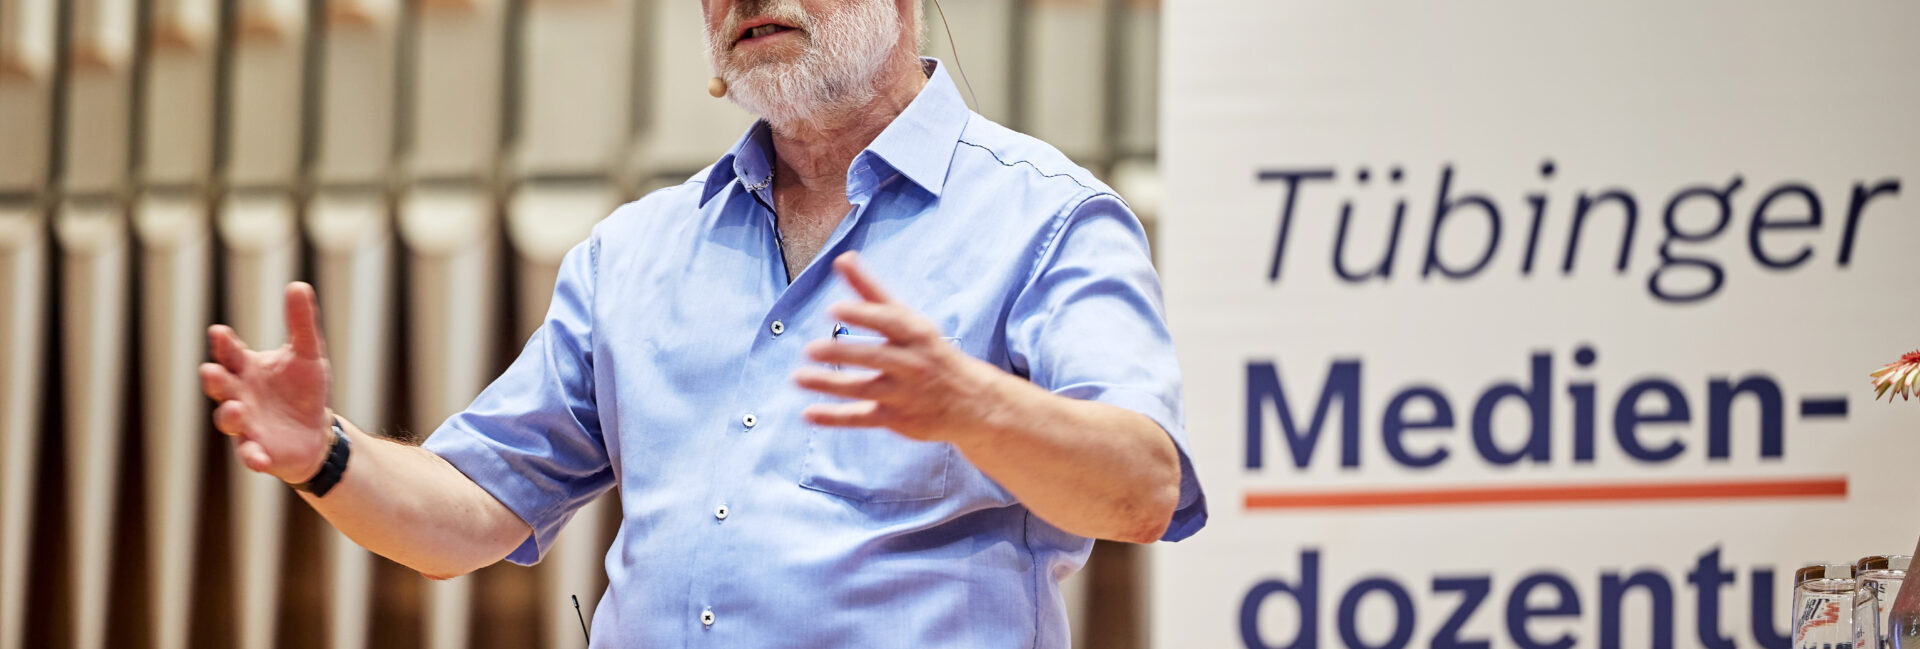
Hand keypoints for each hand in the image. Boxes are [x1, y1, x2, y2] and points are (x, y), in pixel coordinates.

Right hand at [200, 282, 334, 483]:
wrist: (315, 431)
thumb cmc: (303, 390)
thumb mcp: (307, 354)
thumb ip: (301, 323)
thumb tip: (299, 284)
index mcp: (246, 369)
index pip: (230, 353)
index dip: (223, 344)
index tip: (219, 332)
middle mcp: (239, 396)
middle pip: (221, 386)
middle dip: (215, 379)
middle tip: (212, 371)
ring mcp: (245, 425)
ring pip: (229, 420)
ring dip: (230, 416)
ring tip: (237, 409)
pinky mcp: (257, 451)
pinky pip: (249, 455)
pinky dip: (252, 457)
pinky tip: (259, 458)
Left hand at [793, 252, 1005, 443]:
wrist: (972, 402)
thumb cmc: (930, 352)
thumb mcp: (908, 320)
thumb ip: (871, 291)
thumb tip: (842, 257)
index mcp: (916, 334)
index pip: (889, 321)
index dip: (863, 315)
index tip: (834, 309)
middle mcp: (911, 363)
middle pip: (875, 357)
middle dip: (843, 353)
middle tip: (810, 349)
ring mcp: (903, 393)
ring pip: (863, 388)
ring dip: (830, 384)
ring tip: (799, 377)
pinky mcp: (896, 418)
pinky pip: (862, 418)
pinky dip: (835, 417)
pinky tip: (809, 413)